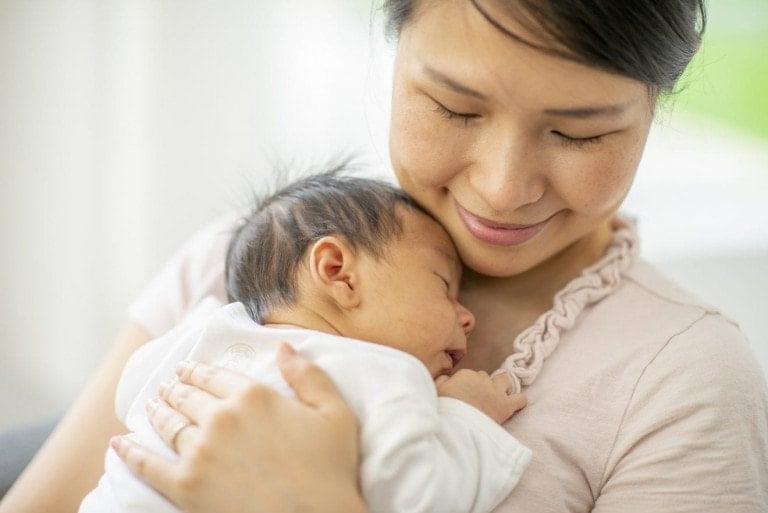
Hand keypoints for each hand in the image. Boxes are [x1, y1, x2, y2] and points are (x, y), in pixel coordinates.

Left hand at [112, 343, 367, 512]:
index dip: (196, 370)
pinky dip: (130, 452)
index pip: (215, 375)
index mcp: (254, 396)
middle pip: (187, 396)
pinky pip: (147, 465)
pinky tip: (118, 444)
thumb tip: (284, 347)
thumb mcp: (335, 413)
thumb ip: (308, 375)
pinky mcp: (186, 486)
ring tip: (149, 406)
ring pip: (168, 424)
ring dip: (155, 411)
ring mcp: (200, 452)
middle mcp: (222, 417)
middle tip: (165, 386)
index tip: (185, 367)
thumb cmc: (331, 470)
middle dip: (174, 388)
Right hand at [436, 369, 525, 423]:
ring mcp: (496, 391)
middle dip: (483, 385)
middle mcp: (482, 379)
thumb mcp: (436, 392)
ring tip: (497, 396)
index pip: (470, 375)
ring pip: (504, 379)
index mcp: (465, 375)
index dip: (467, 385)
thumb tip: (447, 380)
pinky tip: (515, 404)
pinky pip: (520, 399)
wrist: (458, 426)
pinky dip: (519, 401)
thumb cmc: (444, 410)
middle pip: (485, 377)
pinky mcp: (506, 406)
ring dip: (502, 385)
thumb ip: (442, 382)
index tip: (464, 394)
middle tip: (478, 398)